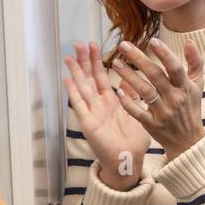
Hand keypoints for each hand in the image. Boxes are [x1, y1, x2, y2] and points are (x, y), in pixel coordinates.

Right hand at [63, 41, 150, 189]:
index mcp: (112, 101)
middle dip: (85, 61)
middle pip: (90, 78)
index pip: (102, 76)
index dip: (98, 61)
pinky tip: (67, 80)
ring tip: (69, 56)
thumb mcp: (136, 112)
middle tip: (79, 43)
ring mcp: (92, 113)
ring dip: (76, 73)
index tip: (95, 45)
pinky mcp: (88, 123)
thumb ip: (132, 96)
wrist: (129, 160)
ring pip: (82, 88)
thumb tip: (128, 78)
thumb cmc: (133, 139)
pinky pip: (80, 106)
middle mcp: (100, 104)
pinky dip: (73, 92)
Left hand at [112, 38, 204, 159]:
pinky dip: (128, 102)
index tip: (152, 40)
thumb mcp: (198, 85)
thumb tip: (190, 41)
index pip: (175, 67)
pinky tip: (118, 90)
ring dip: (128, 76)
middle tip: (123, 45)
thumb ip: (196, 62)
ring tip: (115, 63)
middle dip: (138, 59)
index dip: (165, 54)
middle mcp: (175, 98)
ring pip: (144, 91)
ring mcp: (163, 112)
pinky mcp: (152, 124)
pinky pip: (137, 112)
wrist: (188, 139)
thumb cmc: (191, 107)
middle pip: (155, 75)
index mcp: (185, 87)